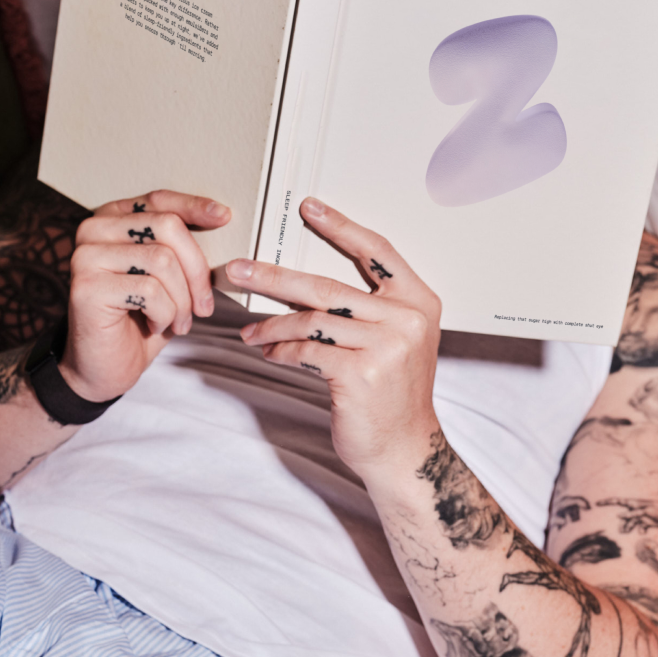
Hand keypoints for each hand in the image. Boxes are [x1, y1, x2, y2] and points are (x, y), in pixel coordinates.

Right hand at [61, 190, 229, 401]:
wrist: (104, 366)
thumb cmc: (141, 319)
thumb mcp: (168, 278)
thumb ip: (181, 248)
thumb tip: (222, 221)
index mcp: (112, 219)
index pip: (159, 199)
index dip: (194, 206)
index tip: (224, 217)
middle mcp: (93, 230)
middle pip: (167, 227)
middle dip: (197, 270)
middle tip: (204, 306)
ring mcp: (86, 257)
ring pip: (163, 261)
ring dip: (183, 300)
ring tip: (179, 322)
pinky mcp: (86, 287)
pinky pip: (150, 292)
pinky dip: (166, 315)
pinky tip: (156, 326)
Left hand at [226, 198, 441, 477]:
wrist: (405, 449)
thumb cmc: (393, 395)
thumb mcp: (397, 341)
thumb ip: (369, 310)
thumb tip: (305, 284)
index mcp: (419, 301)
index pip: (377, 251)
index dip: (341, 227)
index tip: (309, 207)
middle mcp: (406, 319)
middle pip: (328, 285)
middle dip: (274, 277)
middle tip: (238, 270)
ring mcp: (386, 346)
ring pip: (311, 320)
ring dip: (271, 325)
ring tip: (249, 331)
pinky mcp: (361, 374)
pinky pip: (306, 351)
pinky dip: (281, 351)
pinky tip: (269, 353)